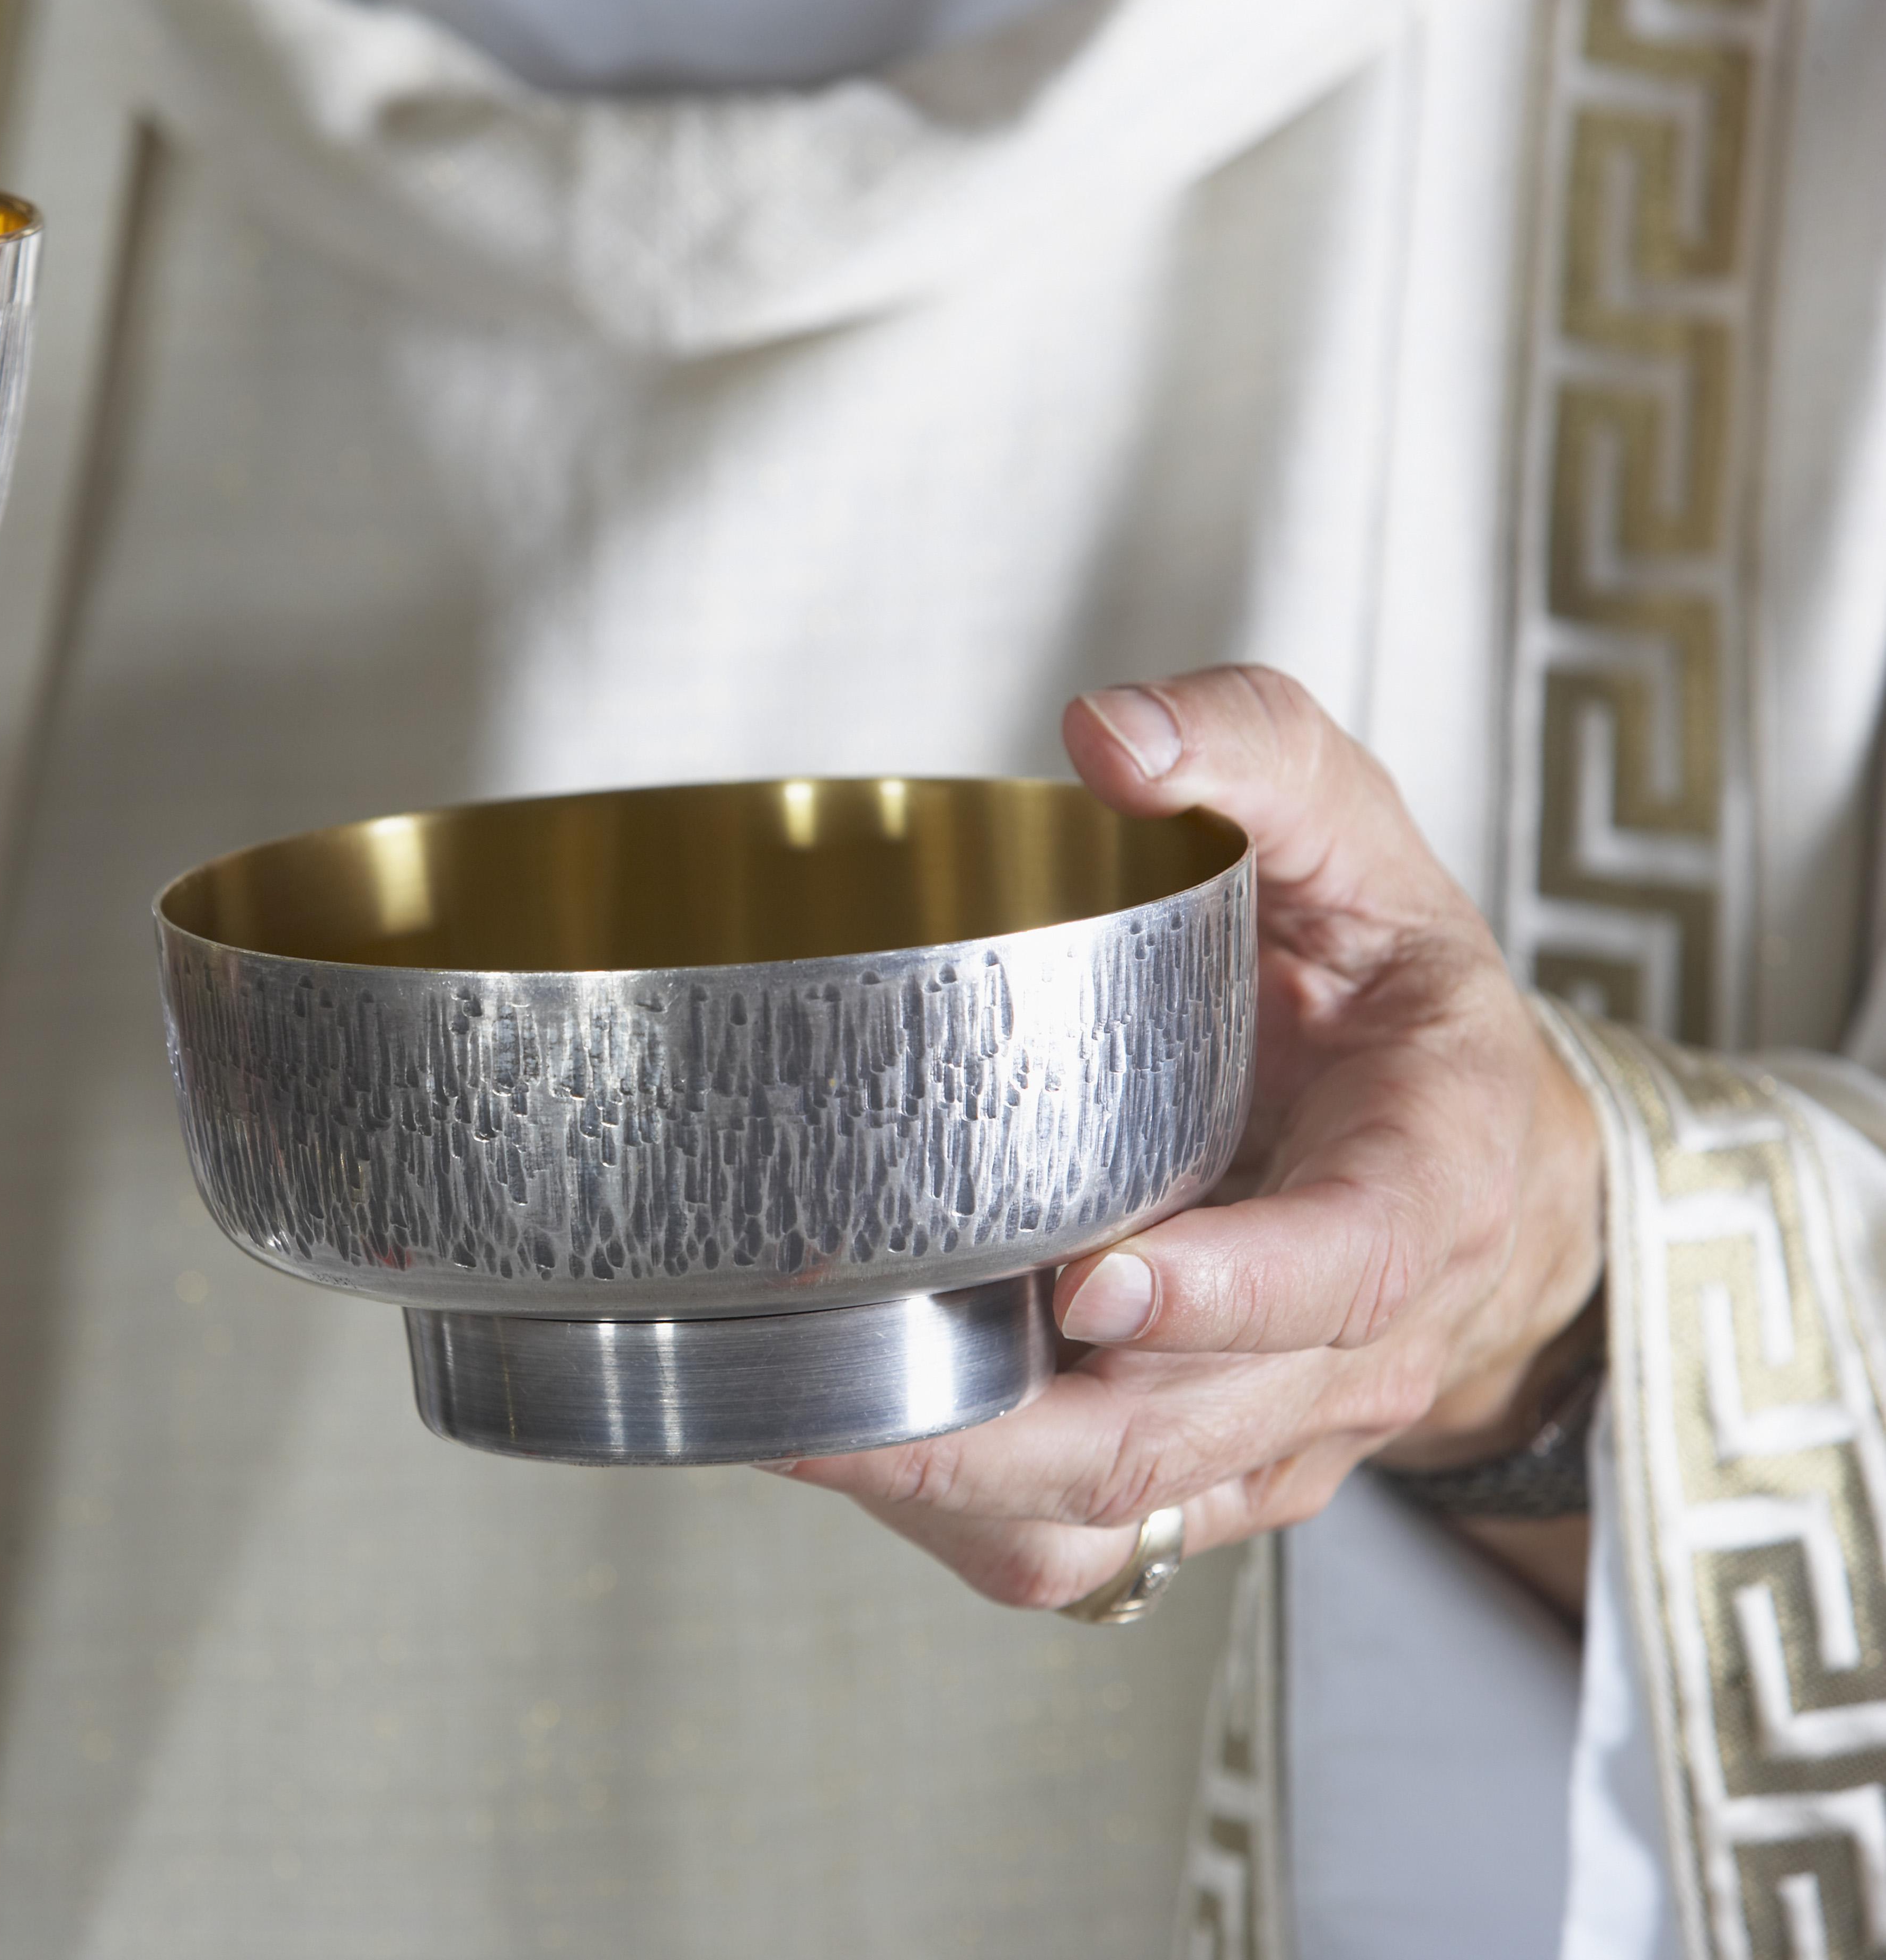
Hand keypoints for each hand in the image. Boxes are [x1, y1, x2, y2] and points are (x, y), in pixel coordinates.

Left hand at [773, 666, 1602, 1612]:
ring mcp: (1282, 1432)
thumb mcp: (1364, 843)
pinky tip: (849, 1451)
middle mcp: (1359, 1343)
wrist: (1487, 1165)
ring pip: (1123, 1518)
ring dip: (959, 1494)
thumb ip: (1257, 756)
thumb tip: (1109, 733)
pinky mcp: (1210, 1480)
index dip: (1222, 1296)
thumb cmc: (1400, 997)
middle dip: (1010, 1435)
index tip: (1090, 1284)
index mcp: (1429, 1182)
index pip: (1347, 1269)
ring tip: (797, 1428)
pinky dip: (964, 1522)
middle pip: (1187, 1434)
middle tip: (839, 1396)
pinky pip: (1092, 1550)